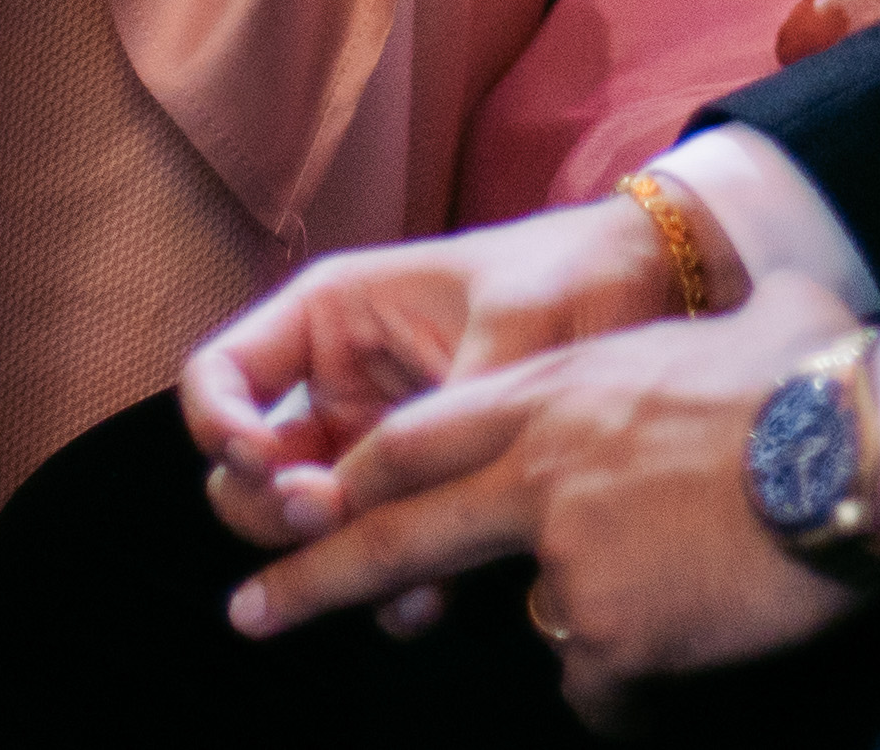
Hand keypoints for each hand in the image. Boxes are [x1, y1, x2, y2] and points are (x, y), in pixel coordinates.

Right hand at [182, 193, 697, 535]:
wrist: (659, 298)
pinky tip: (426, 598)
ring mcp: (377, 445)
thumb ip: (435, 423)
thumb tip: (370, 510)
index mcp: (332, 316)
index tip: (266, 461)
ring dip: (329, 556)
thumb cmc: (574, 280)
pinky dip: (387, 580)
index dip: (219, 425)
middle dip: (273, 505)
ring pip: (308, 523)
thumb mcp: (503, 334)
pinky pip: (378, 547)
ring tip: (381, 572)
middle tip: (325, 517)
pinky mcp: (425, 493)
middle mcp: (338, 384)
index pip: (221, 375)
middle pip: (248, 470)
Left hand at [232, 277, 879, 724]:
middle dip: (309, 577)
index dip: (364, 478)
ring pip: (546, 620)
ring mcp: (560, 557)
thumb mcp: (734, 325)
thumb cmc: (816, 370)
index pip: (419, 439)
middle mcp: (535, 473)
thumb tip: (760, 315)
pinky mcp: (601, 632)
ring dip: (608, 623)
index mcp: (552, 393)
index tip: (316, 503)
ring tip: (697, 587)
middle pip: (395, 532)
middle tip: (247, 613)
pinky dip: (643, 674)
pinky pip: (604, 681)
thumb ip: (695, 349)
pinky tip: (705, 627)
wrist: (857, 447)